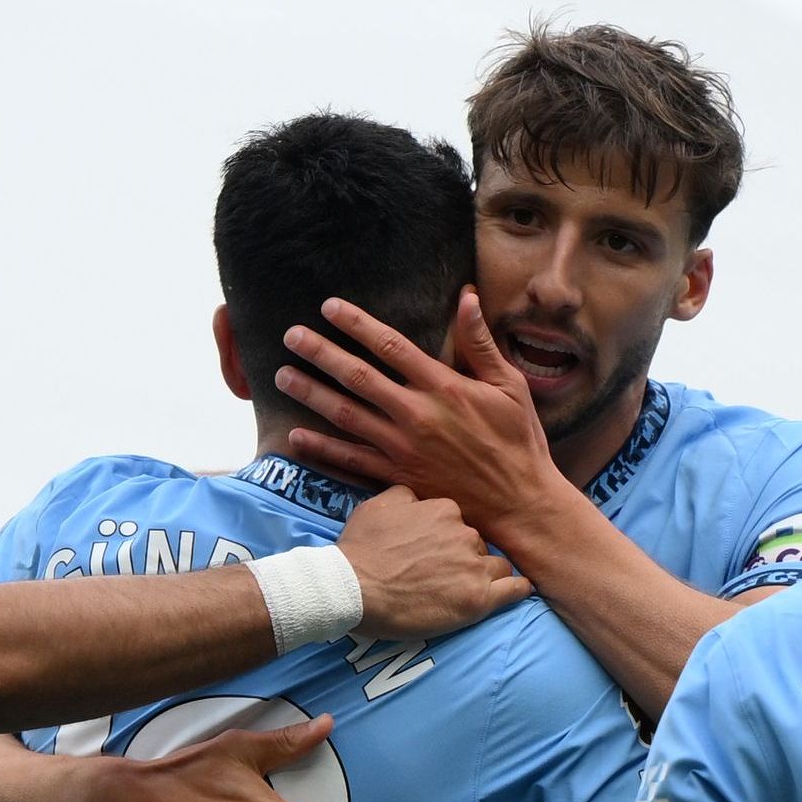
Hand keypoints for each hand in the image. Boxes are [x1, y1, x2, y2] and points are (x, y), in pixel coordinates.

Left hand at [280, 294, 565, 532]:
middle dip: (320, 353)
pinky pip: (351, 460)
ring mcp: (403, 448)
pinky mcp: (398, 477)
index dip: (357, 324)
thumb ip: (480, 343)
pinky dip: (322, 448)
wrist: (519, 504)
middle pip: (357, 376)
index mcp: (444, 387)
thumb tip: (467, 297)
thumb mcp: (509, 386)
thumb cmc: (518, 442)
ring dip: (311, 393)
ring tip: (283, 376)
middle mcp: (417, 414)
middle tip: (291, 335)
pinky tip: (296, 435)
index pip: (390, 345)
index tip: (330, 307)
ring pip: (346, 415)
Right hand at [334, 484, 528, 642]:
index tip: (436, 553)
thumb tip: (418, 498)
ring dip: (487, 575)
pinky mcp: (478, 600)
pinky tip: (517, 591)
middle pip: (479, 544)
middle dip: (467, 557)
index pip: (460, 522)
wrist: (352, 588)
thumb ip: (406, 496)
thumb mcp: (377, 505)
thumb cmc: (360, 549)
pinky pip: (516, 589)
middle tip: (444, 575)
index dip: (449, 539)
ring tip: (468, 589)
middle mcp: (464, 534)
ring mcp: (473, 567)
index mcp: (445, 509)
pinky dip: (518, 589)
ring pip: (498, 566)